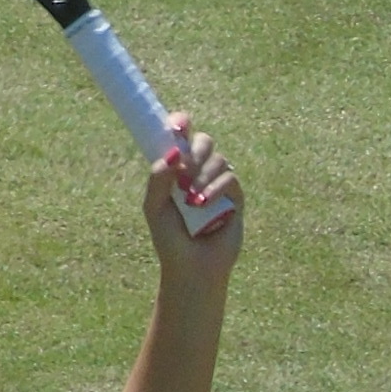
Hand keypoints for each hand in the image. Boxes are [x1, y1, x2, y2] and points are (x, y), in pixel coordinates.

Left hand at [145, 120, 242, 274]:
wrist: (192, 268)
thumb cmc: (170, 240)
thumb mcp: (155, 207)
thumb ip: (158, 179)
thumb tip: (173, 153)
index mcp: (177, 171)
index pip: (181, 138)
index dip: (181, 124)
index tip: (179, 123)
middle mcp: (199, 173)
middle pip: (204, 141)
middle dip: (195, 150)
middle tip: (184, 170)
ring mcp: (218, 184)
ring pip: (218, 159)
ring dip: (203, 175)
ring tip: (192, 200)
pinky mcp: (235, 198)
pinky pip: (229, 177)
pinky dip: (215, 187)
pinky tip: (204, 204)